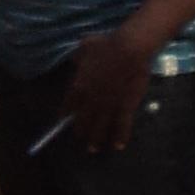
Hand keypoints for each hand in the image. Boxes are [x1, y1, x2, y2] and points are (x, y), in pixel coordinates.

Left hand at [64, 27, 159, 152]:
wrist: (129, 49)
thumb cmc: (106, 44)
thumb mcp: (84, 47)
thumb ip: (79, 57)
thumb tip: (76, 59)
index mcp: (77, 85)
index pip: (68, 105)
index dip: (66, 114)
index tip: (64, 120)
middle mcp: (90, 99)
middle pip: (82, 119)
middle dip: (80, 131)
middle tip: (80, 139)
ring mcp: (108, 104)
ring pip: (100, 126)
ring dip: (96, 139)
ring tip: (93, 149)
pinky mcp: (126, 106)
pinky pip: (122, 125)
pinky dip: (120, 136)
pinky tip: (117, 146)